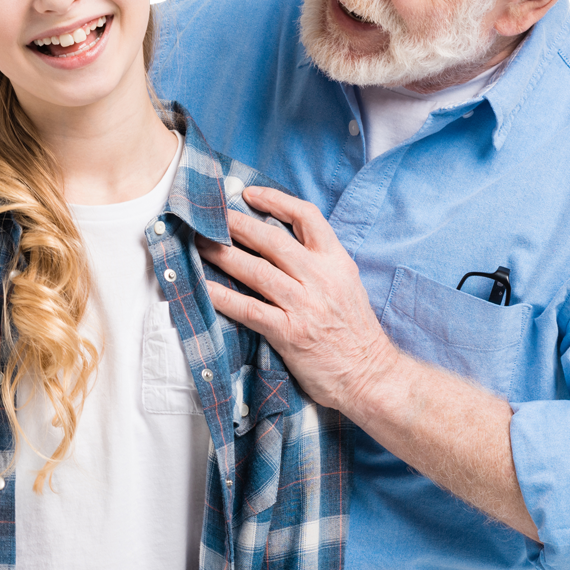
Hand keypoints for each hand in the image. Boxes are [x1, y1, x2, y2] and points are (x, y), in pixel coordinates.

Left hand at [196, 186, 399, 418]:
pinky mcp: (289, 333)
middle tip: (211, 216)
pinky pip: (248, 309)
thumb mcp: (345, 284)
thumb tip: (276, 240)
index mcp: (337, 261)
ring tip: (200, 243)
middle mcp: (321, 278)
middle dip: (238, 224)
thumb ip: (318, 262)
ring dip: (223, 254)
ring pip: (256, 270)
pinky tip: (202, 287)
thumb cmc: (354, 331)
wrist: (369, 375)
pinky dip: (222, 297)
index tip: (249, 194)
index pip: (307, 216)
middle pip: (273, 240)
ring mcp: (304, 305)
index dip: (275, 200)